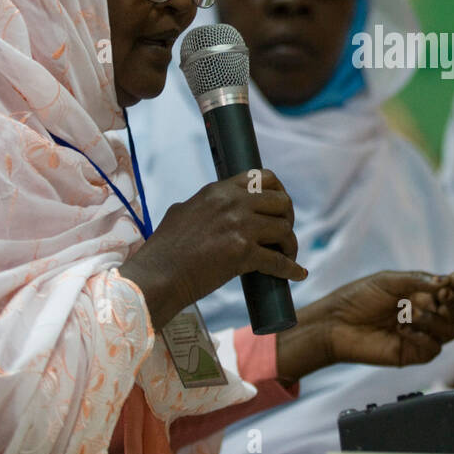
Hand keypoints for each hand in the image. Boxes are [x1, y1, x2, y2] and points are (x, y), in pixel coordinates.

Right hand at [122, 169, 306, 330]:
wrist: (156, 276)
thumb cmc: (163, 251)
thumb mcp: (182, 213)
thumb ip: (202, 206)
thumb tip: (211, 209)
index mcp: (217, 190)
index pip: (261, 177)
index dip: (278, 191)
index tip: (280, 208)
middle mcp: (231, 202)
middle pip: (281, 201)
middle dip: (288, 218)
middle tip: (283, 235)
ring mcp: (239, 225)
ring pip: (284, 230)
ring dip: (291, 245)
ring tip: (288, 256)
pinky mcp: (243, 252)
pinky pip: (279, 260)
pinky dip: (291, 269)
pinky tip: (297, 275)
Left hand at [290, 271, 453, 374]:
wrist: (336, 323)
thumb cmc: (359, 297)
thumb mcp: (389, 281)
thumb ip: (419, 281)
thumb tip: (446, 283)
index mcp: (423, 293)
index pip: (453, 290)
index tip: (451, 280)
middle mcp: (427, 313)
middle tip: (442, 298)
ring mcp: (422, 335)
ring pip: (451, 331)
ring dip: (433, 319)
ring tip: (408, 313)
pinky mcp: (414, 354)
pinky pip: (434, 348)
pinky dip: (422, 337)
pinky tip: (401, 330)